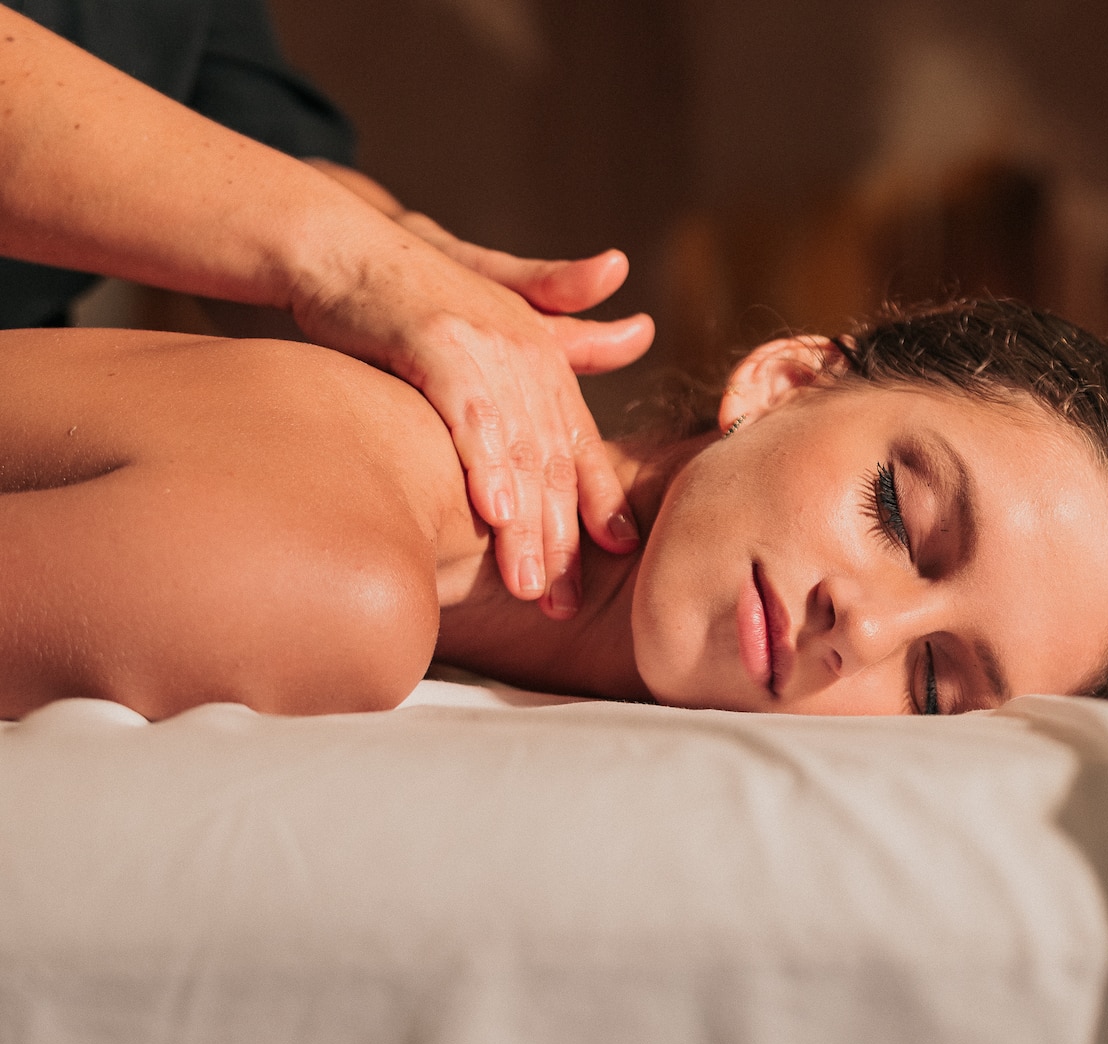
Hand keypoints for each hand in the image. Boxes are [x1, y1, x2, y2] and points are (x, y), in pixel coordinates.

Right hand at [301, 167, 653, 612]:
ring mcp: (485, 346)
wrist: (338, 247)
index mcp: (542, 357)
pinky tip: (495, 515)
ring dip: (525, 525)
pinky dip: (484, 466)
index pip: (580, 442)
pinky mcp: (437, 340)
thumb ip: (566, 331)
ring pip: (519, 449)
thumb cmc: (412, 296)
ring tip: (529, 586)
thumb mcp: (494, 320)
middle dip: (560, 539)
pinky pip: (470, 416)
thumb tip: (641, 331)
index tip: (615, 559)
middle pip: (553, 460)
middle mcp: (527, 351)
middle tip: (561, 604)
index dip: (600, 502)